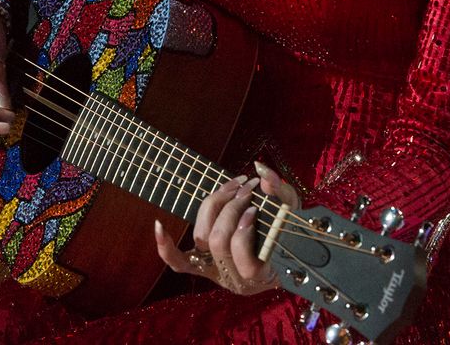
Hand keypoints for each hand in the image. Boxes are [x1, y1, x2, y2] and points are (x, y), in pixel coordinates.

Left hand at [153, 161, 299, 294]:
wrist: (284, 253)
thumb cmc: (289, 233)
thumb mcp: (291, 211)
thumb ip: (280, 192)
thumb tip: (261, 172)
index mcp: (258, 273)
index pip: (242, 253)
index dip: (244, 227)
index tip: (255, 206)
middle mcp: (233, 278)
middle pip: (218, 240)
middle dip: (231, 208)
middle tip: (247, 189)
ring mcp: (215, 272)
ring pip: (202, 239)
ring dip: (215, 207)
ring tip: (232, 189)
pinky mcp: (201, 265)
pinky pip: (178, 262)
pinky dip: (166, 246)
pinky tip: (158, 226)